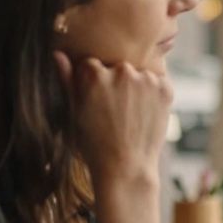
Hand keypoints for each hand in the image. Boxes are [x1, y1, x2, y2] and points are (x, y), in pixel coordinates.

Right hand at [53, 51, 171, 183]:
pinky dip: (154, 94)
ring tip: (130, 115)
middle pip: (117, 66)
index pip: (92, 65)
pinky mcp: (165, 89)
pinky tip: (145, 114)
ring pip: (138, 73)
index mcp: (94, 74)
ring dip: (136, 86)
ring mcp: (145, 80)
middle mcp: (121, 71)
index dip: (93, 84)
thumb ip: (68, 80)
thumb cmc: (94, 144)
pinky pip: (157, 82)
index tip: (97, 102)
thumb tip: (58, 54)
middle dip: (115, 82)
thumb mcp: (74, 112)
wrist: (125, 168)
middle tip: (115, 111)